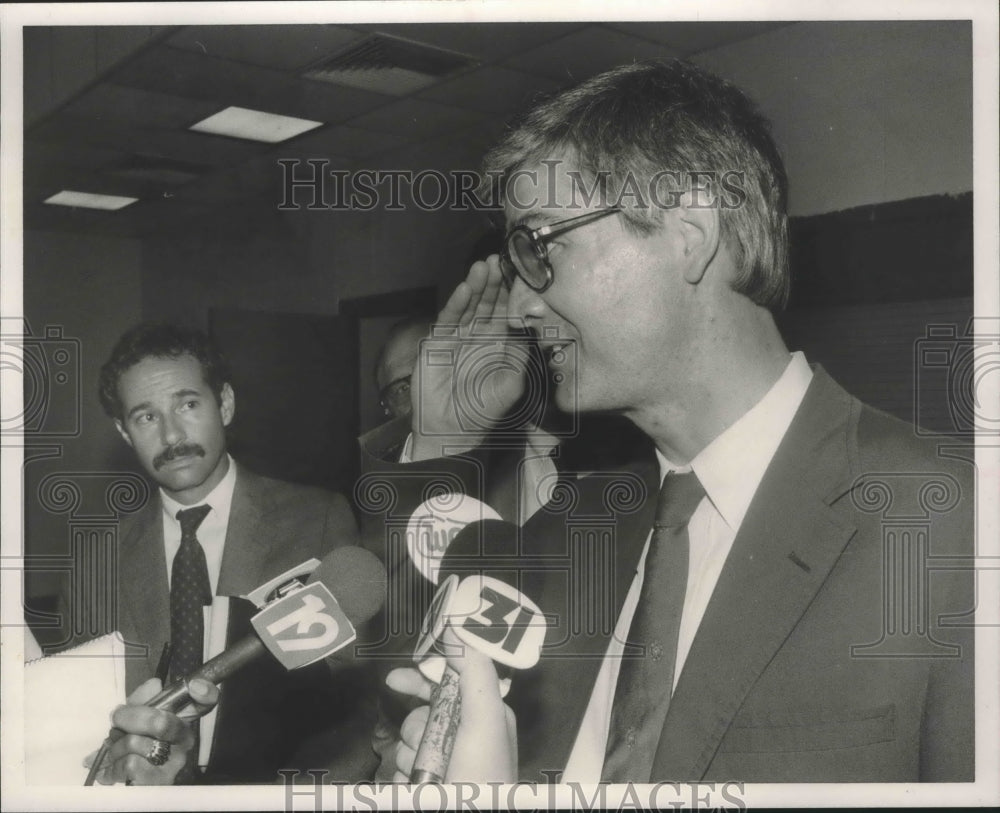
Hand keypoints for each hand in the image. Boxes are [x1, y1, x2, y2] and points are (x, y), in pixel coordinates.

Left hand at [84, 677, 218, 784]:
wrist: (120, 780)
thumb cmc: (132, 744)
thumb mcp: (134, 717)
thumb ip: (143, 698)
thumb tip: (154, 685)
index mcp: (182, 720)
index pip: (206, 702)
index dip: (205, 692)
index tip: (195, 686)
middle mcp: (184, 741)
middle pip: (161, 722)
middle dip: (130, 718)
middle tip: (118, 718)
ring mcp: (173, 763)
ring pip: (137, 744)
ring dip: (116, 746)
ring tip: (115, 750)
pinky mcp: (158, 783)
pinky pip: (130, 765)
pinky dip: (114, 765)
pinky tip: (114, 768)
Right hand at [385, 636, 516, 781]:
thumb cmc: (483, 777)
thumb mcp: (485, 717)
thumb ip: (474, 671)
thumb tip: (455, 627)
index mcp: (482, 715)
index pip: (445, 683)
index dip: (419, 679)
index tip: (394, 680)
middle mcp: (462, 736)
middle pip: (419, 715)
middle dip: (414, 730)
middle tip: (419, 745)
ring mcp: (442, 762)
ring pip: (406, 743)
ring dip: (409, 757)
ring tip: (429, 775)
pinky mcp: (425, 785)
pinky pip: (399, 770)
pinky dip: (403, 778)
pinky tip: (416, 786)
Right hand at [410, 257, 528, 460]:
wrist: (452, 428)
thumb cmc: (484, 409)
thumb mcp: (512, 384)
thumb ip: (522, 356)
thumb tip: (533, 330)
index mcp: (497, 343)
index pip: (505, 311)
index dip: (510, 292)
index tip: (518, 272)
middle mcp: (478, 335)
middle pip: (486, 302)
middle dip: (493, 281)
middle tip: (499, 258)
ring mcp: (457, 337)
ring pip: (468, 305)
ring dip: (475, 286)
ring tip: (483, 267)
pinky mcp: (438, 342)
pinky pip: (449, 319)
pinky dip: (456, 304)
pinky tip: (465, 289)